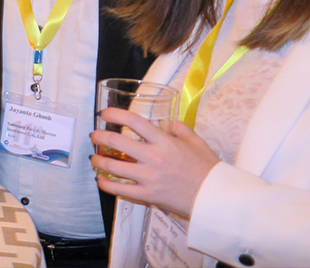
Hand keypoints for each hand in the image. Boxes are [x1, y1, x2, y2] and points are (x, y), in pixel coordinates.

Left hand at [90, 107, 219, 218]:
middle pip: (116, 143)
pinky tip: (100, 180)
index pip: (134, 121)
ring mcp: (149, 177)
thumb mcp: (195, 141)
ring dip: (98, 161)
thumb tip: (165, 123)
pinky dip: (106, 184)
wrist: (215, 197)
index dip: (115, 114)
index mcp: (164, 141)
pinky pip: (121, 190)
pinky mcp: (148, 195)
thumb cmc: (207, 168)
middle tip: (94, 136)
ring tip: (93, 158)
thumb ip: (178, 128)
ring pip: (114, 167)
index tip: (104, 113)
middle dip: (99, 137)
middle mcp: (153, 157)